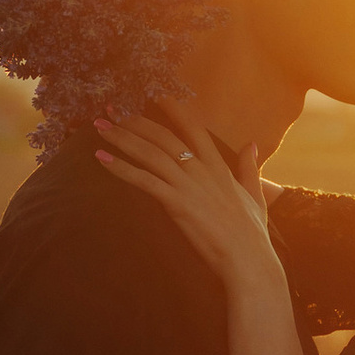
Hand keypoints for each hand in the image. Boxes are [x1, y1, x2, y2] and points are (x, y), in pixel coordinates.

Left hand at [93, 101, 282, 294]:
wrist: (248, 260)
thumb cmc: (252, 234)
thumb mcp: (254, 195)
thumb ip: (250, 167)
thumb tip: (251, 144)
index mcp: (218, 166)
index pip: (193, 127)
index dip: (173, 109)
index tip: (154, 94)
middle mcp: (201, 170)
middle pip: (163, 136)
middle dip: (135, 120)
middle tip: (111, 109)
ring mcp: (188, 185)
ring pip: (150, 153)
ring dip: (122, 138)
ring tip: (99, 127)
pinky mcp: (177, 204)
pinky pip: (144, 180)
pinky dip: (121, 168)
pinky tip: (102, 159)